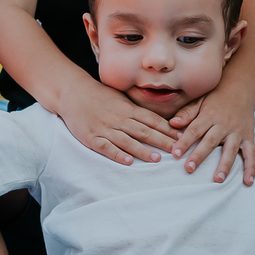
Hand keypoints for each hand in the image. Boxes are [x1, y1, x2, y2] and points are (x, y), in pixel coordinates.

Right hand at [60, 77, 174, 165]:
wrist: (73, 92)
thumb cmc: (99, 95)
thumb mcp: (120, 99)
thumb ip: (136, 110)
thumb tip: (157, 120)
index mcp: (128, 108)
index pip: (152, 120)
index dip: (168, 129)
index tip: (181, 137)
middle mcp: (119, 118)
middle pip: (144, 131)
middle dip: (161, 141)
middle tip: (176, 151)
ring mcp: (106, 128)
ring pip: (127, 140)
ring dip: (142, 150)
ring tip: (156, 159)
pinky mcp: (92, 137)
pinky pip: (106, 147)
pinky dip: (117, 154)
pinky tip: (127, 162)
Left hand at [168, 80, 254, 183]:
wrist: (240, 88)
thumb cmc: (215, 98)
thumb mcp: (200, 101)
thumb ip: (187, 113)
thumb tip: (172, 123)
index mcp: (210, 115)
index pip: (195, 130)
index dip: (184, 142)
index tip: (175, 154)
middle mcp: (224, 124)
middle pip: (210, 141)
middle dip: (200, 155)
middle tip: (189, 169)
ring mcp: (238, 131)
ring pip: (231, 150)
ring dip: (225, 165)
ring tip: (218, 179)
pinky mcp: (248, 137)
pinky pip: (251, 153)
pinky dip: (251, 167)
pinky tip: (248, 181)